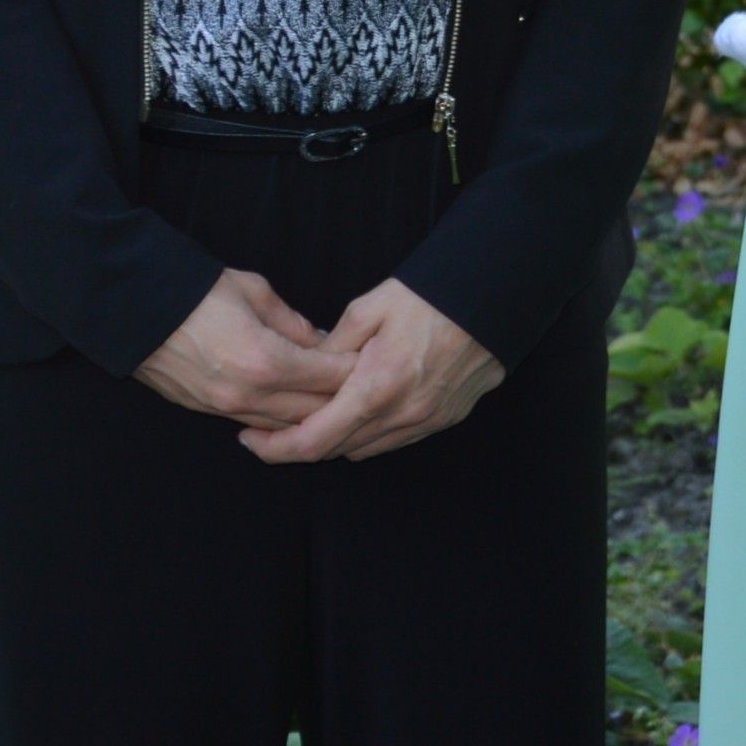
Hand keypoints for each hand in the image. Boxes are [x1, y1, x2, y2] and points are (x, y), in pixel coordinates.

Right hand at [137, 268, 351, 428]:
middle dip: (344, 398)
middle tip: (367, 383)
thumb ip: (295, 323)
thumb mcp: (256, 294)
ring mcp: (225, 408)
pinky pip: (257, 422)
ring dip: (314, 413)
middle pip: (314, 411)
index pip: (330, 377)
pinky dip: (282, 418)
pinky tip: (298, 404)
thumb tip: (323, 341)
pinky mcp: (208, 412)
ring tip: (339, 397)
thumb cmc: (197, 293)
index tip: (376, 360)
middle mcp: (247, 394)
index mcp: (265, 361)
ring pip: (286, 425)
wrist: (136, 312)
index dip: (358, 370)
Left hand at [240, 278, 504, 465]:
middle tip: (274, 425)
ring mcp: (428, 420)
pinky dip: (372, 433)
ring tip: (319, 413)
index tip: (249, 439)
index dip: (273, 449)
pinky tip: (363, 409)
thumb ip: (330, 347)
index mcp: (376, 388)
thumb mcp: (370, 309)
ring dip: (337, 439)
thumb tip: (305, 370)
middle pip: (336, 450)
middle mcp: (403, 414)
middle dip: (300, 443)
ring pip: (366, 449)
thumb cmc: (432, 296)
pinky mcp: (448, 417)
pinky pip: (397, 440)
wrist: (495, 295)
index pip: (312, 441)